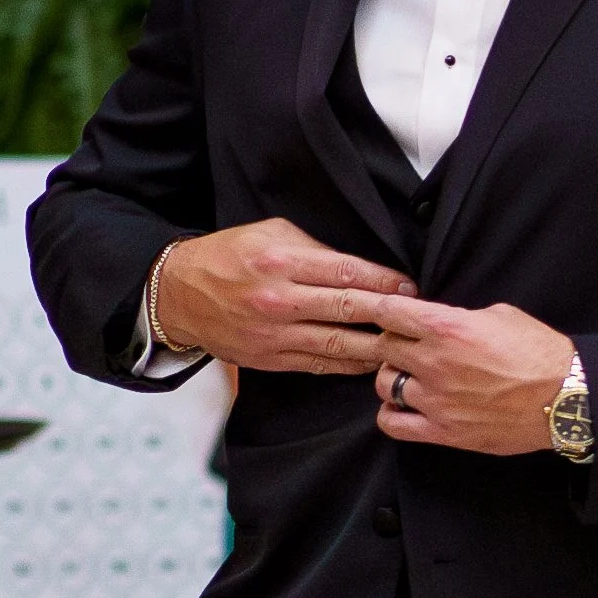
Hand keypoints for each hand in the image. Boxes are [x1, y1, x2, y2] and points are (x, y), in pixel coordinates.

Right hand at [151, 219, 417, 370]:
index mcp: (279, 261)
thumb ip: (313, 248)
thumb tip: (359, 265)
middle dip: (389, 313)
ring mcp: (274, 334)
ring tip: (406, 345)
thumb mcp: (268, 233)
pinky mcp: (270, 359)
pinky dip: (349, 364)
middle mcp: (278, 300)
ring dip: (376, 346)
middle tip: (418, 315)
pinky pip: (319, 364)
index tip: (409, 285)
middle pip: (347, 309)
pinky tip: (372, 362)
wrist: (179, 294)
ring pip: (337, 343)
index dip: (383, 280)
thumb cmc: (228, 257)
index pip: (344, 272)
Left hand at [375, 299, 575, 452]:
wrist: (565, 399)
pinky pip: (393, 424)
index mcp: (448, 327)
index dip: (385, 310)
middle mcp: (435, 363)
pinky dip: (391, 414)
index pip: (389, 312)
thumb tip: (438, 321)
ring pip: (383, 384)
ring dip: (393, 377)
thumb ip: (459, 317)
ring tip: (410, 377)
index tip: (389, 313)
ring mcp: (436, 401)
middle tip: (408, 345)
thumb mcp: (499, 315)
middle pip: (383, 346)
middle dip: (393, 342)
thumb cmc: (540, 354)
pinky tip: (403, 407)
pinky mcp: (443, 432)